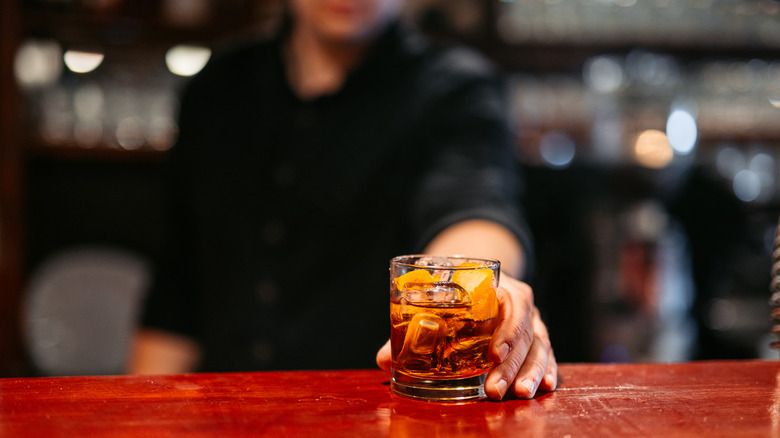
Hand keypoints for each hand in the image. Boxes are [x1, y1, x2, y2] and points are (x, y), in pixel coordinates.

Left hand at [375, 275, 556, 399]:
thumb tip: (383, 358)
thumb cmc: (455, 292)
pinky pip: (547, 353)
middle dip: (512, 364)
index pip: (511, 303)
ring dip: (531, 371)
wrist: (477, 276)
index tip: (493, 354)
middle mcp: (520, 303)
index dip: (505, 329)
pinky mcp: (537, 338)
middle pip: (524, 332)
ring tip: (521, 393)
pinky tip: (545, 386)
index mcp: (498, 286)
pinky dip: (548, 369)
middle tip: (494, 389)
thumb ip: (411, 329)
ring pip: (539, 345)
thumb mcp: (436, 302)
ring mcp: (532, 321)